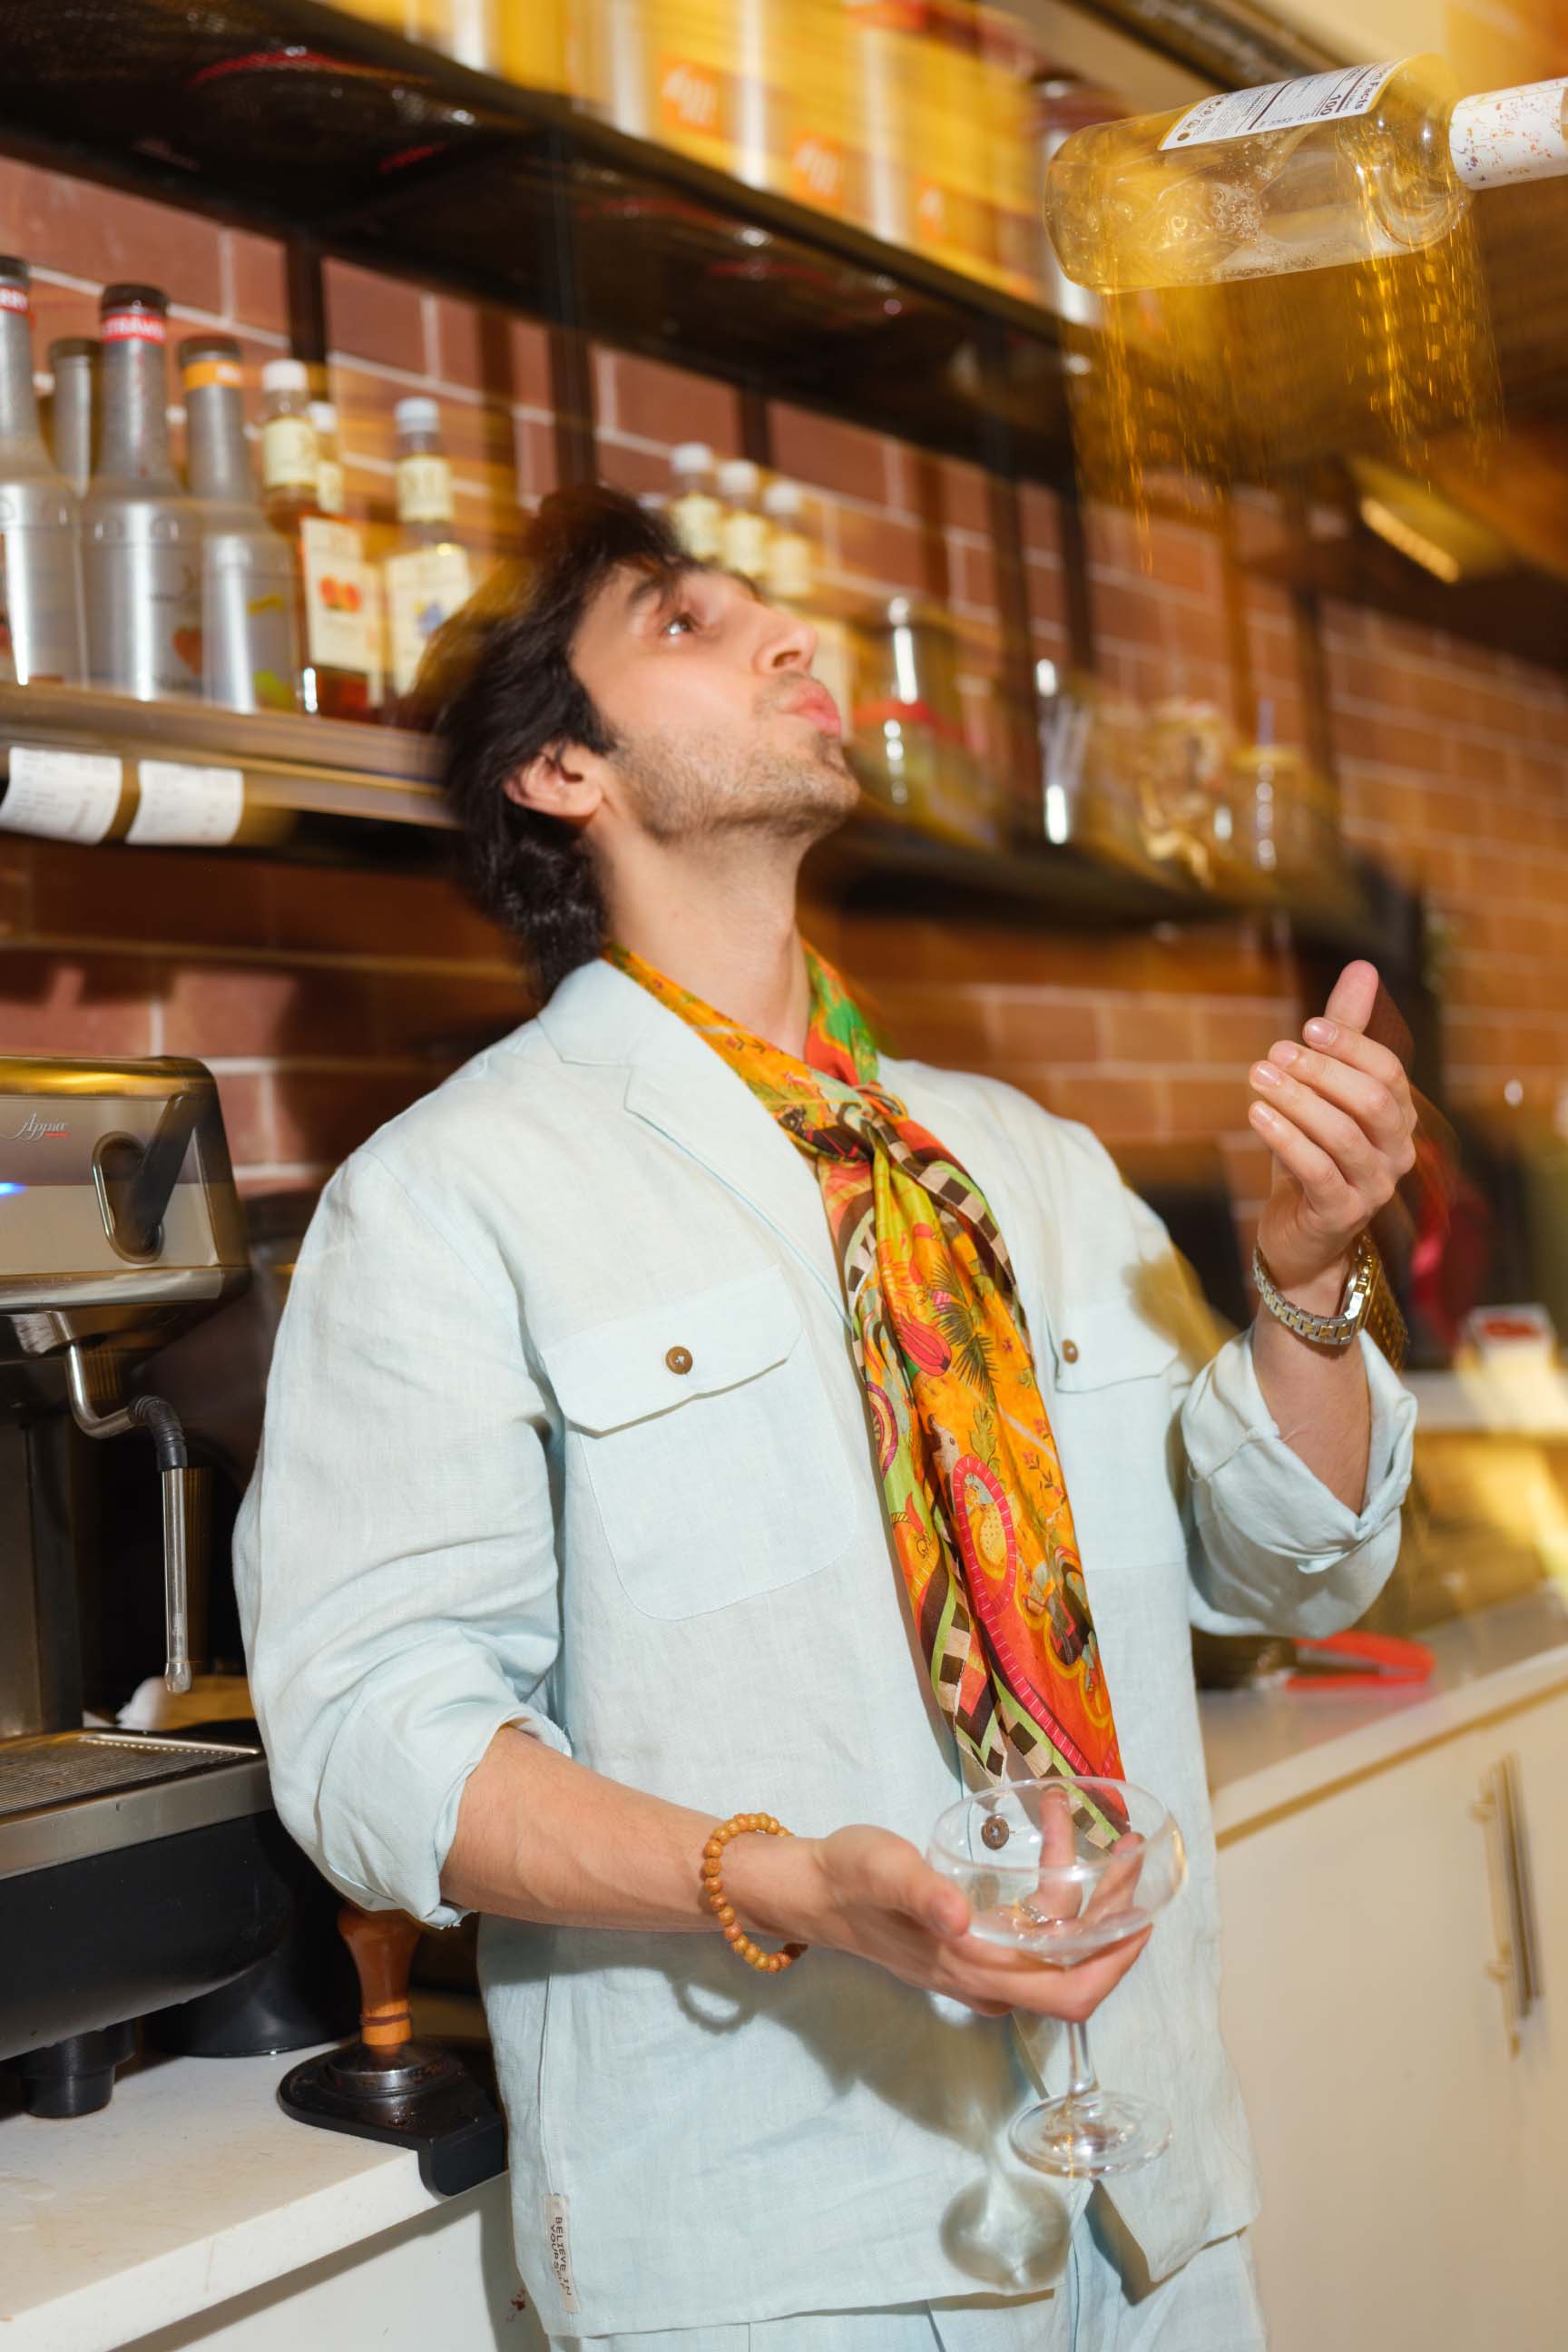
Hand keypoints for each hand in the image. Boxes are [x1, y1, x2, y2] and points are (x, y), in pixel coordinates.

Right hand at [728, 1820, 1148, 2022]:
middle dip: (1115, 1920)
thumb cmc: (849, 1877)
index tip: (1144, 1915)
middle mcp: (986, 1976)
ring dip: (1089, 1899)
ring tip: (1102, 1838)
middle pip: (1074, 1969)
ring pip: (1056, 1946)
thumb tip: (959, 1915)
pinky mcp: (972, 1941)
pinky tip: (1056, 1849)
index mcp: (974, 1968)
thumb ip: (921, 1892)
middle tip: (1132, 1859)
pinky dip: (1058, 1895)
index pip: (1069, 1994)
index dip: (1115, 1964)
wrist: (813, 1889)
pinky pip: (1033, 1930)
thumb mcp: (884, 1871)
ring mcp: (980, 1962)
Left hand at [1248, 958, 1417, 1301]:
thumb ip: (1343, 1035)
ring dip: (1297, 1101)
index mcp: (1397, 1118)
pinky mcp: (1341, 1214)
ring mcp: (1373, 1187)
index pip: (1387, 1072)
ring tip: (1258, 1076)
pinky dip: (1286, 1139)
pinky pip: (1317, 1171)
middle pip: (1372, 1101)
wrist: (1301, 1237)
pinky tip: (1256, 1114)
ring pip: (1342, 1136)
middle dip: (1322, 1072)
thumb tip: (1363, 968)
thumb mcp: (1324, 1092)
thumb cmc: (1313, 1155)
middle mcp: (1396, 1152)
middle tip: (1276, 1052)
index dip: (1349, 1046)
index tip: (1307, 1026)